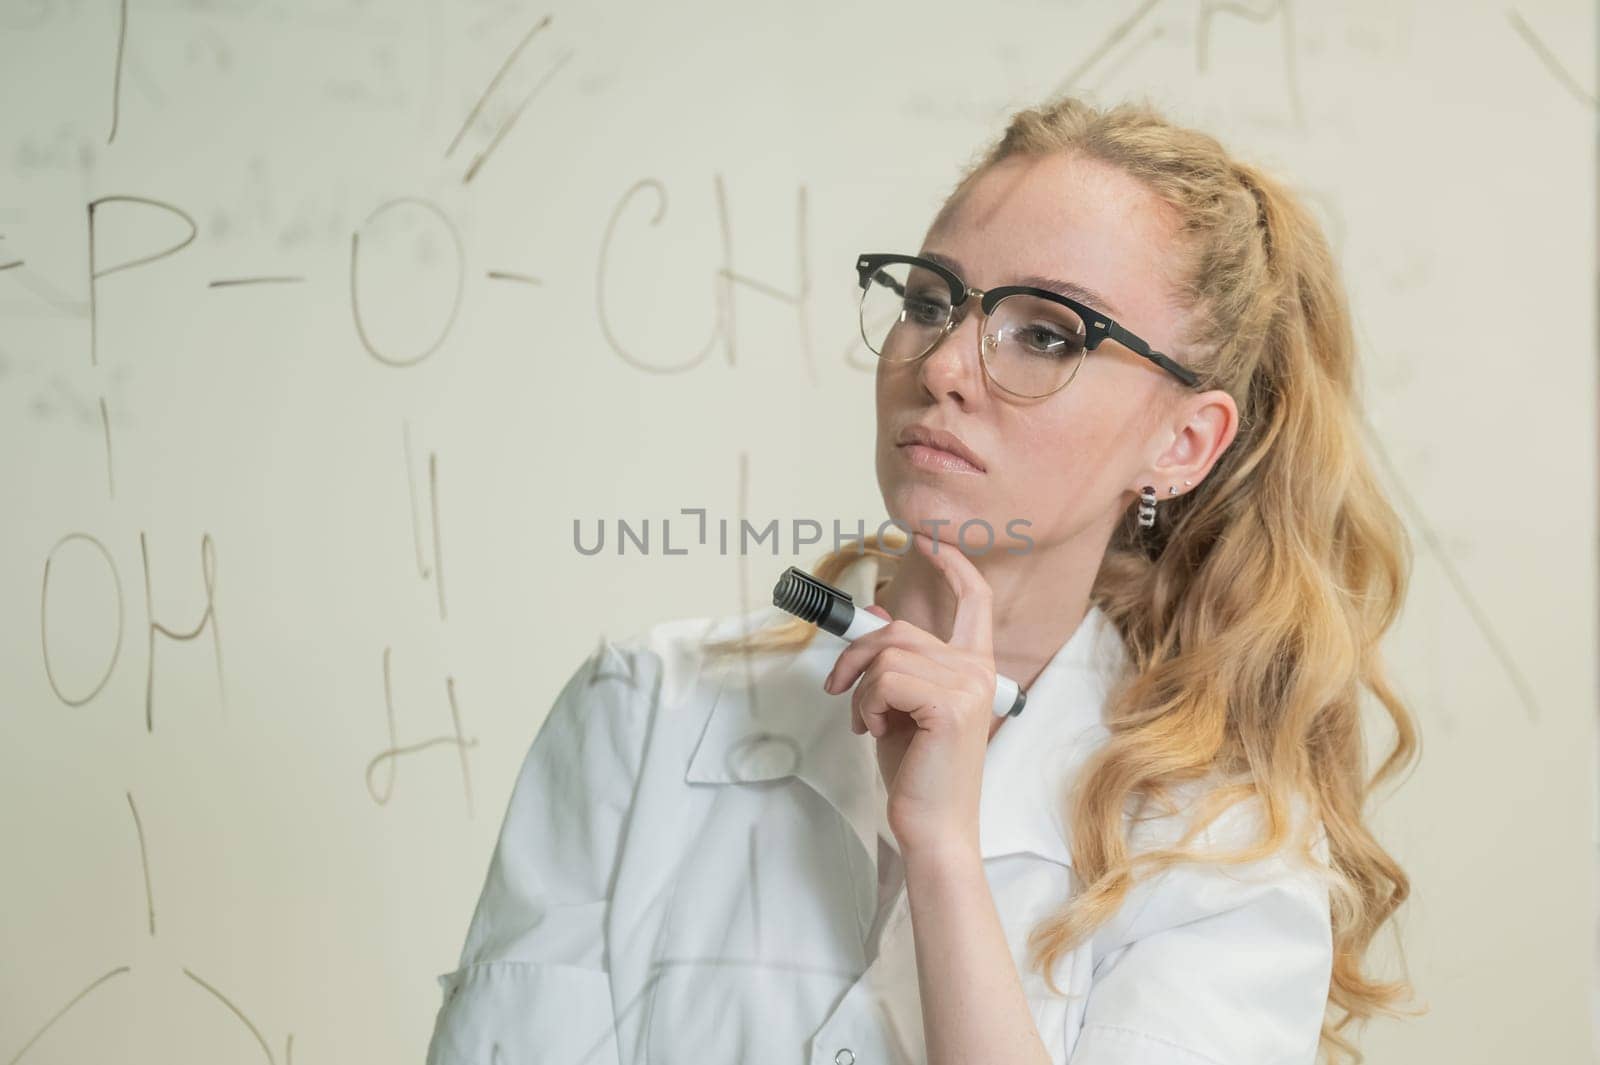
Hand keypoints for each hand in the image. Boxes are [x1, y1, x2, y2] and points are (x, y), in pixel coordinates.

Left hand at [821, 530, 996, 855]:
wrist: (934, 827)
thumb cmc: (918, 773)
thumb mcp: (902, 707)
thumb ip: (897, 666)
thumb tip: (871, 621)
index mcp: (974, 669)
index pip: (974, 601)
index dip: (952, 565)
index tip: (926, 539)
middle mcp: (978, 672)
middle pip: (898, 630)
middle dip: (854, 656)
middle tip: (838, 691)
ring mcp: (968, 687)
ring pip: (886, 655)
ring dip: (858, 690)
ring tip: (865, 723)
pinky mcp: (950, 705)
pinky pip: (883, 679)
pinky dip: (864, 705)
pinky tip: (874, 732)